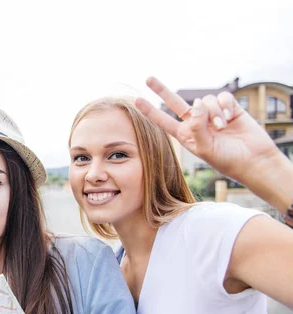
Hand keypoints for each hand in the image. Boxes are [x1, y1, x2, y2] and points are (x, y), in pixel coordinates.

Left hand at [135, 76, 281, 183]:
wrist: (253, 159)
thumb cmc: (227, 159)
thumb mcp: (204, 148)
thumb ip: (196, 127)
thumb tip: (196, 104)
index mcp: (186, 135)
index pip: (164, 121)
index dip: (150, 111)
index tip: (136, 100)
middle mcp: (196, 122)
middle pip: (176, 102)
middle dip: (162, 90)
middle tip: (148, 78)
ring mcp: (211, 115)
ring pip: (204, 101)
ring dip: (213, 113)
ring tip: (221, 128)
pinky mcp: (228, 108)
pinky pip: (221, 98)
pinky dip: (225, 108)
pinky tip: (230, 119)